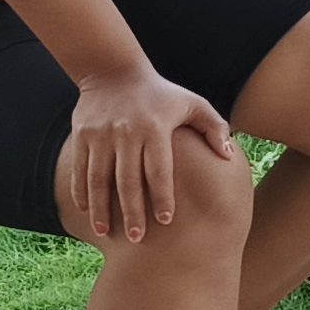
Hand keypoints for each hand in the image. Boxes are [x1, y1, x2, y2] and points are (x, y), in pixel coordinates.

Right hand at [55, 67, 234, 245]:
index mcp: (155, 128)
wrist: (113, 71)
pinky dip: (81, 192)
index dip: (163, 196)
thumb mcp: (193, 102)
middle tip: (137, 238)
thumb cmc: (161, 93)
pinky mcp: (82, 136)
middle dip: (132, 212)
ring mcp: (101, 136)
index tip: (166, 220)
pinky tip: (87, 212)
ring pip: (100, 179)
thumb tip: (229, 155)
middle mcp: (126, 134)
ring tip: (107, 232)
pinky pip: (80, 170)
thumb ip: (214, 127)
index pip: (159, 169)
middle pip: (128, 180)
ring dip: (102, 208)